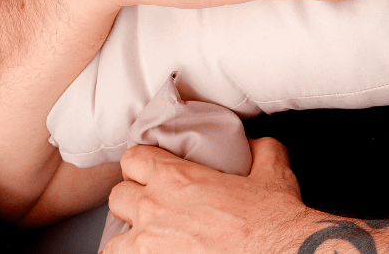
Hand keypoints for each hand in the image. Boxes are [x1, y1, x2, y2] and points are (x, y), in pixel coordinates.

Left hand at [105, 138, 313, 253]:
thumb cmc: (274, 219)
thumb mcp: (272, 168)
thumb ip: (258, 148)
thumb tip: (251, 144)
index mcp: (177, 179)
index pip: (132, 159)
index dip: (142, 164)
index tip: (152, 173)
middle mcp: (155, 209)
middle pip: (118, 196)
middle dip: (133, 200)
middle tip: (154, 208)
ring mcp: (151, 245)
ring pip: (114, 240)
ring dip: (129, 239)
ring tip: (150, 241)